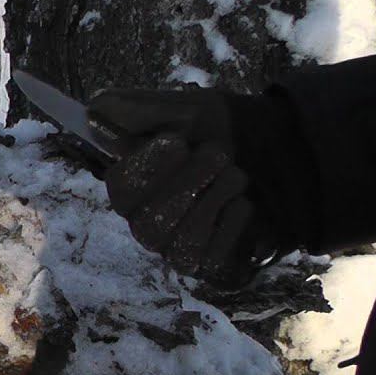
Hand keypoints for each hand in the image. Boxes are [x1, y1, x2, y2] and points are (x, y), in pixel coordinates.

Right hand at [88, 89, 278, 286]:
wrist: (284, 154)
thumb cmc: (225, 131)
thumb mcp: (185, 108)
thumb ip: (138, 110)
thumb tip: (91, 112)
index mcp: (135, 187)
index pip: (119, 189)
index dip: (145, 169)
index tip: (176, 141)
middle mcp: (149, 223)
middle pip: (149, 224)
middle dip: (190, 183)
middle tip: (219, 153)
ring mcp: (178, 249)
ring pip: (182, 240)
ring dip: (217, 198)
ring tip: (236, 174)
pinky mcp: (211, 266)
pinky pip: (214, 252)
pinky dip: (235, 220)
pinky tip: (246, 203)